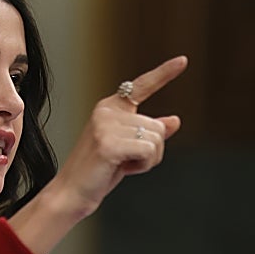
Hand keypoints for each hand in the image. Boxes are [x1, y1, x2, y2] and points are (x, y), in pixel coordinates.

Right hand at [51, 55, 186, 218]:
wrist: (71, 193)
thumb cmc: (98, 172)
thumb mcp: (128, 148)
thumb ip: (148, 133)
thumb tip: (174, 121)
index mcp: (109, 108)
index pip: (141, 86)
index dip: (164, 73)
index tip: (183, 60)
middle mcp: (107, 111)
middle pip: (156, 126)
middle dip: (151, 151)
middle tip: (125, 162)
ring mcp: (105, 126)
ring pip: (155, 139)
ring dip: (147, 160)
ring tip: (121, 165)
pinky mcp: (108, 143)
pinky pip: (148, 150)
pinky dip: (143, 165)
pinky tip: (122, 169)